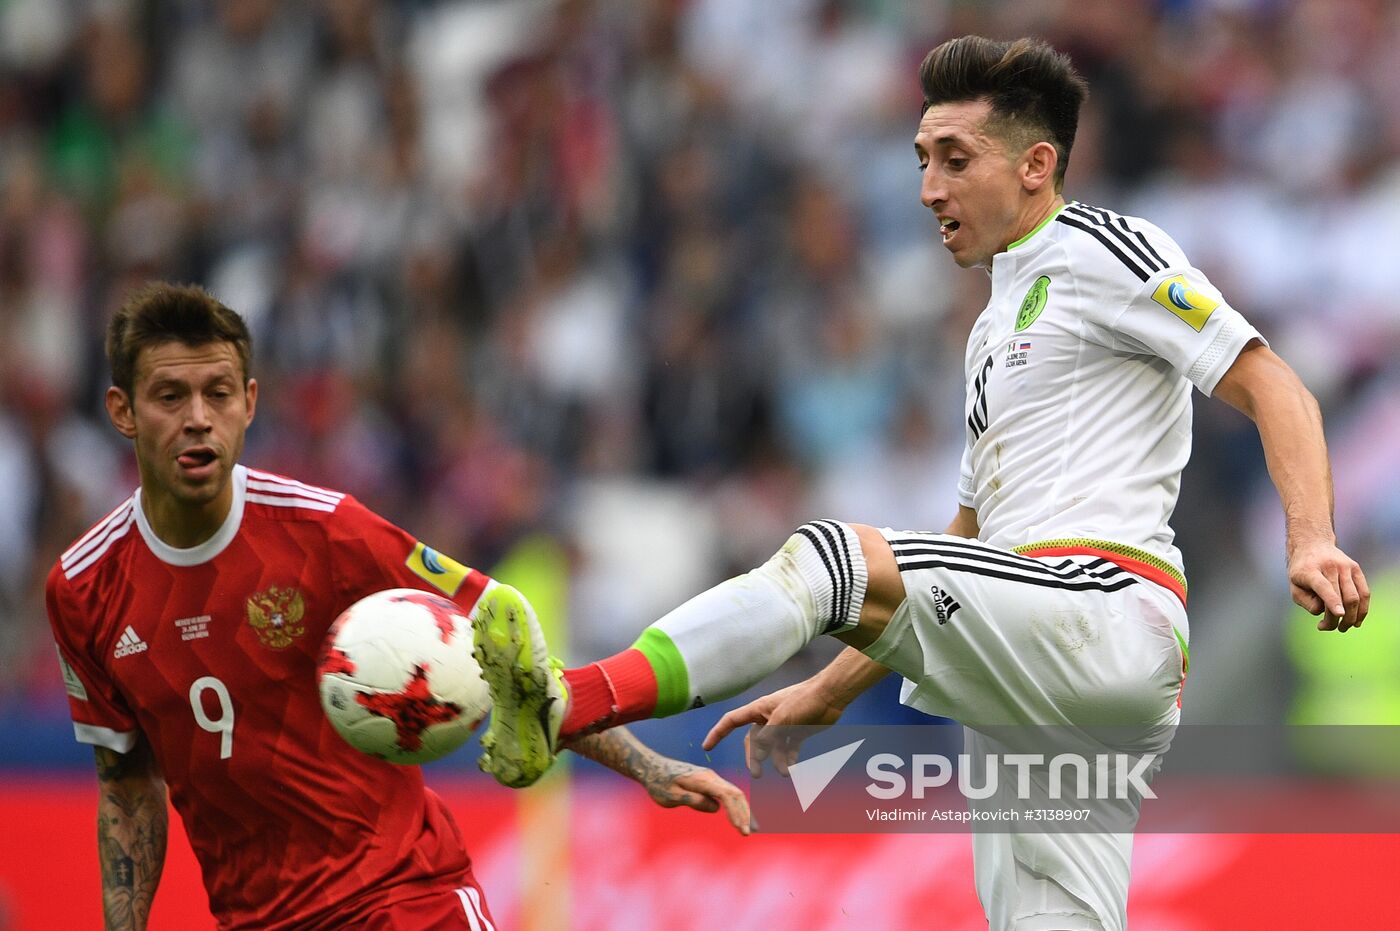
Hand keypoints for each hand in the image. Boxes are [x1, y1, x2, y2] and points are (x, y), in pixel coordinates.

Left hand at [642, 759, 751, 835]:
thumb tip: (715, 808)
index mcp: (702, 779)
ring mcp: (710, 778)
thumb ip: (693, 800)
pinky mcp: (707, 783)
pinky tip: (737, 818)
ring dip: (742, 810)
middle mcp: (710, 776)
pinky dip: (735, 806)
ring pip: (733, 793)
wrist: (651, 767)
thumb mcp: (671, 796)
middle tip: (747, 833)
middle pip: (735, 793)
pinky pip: (726, 794)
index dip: (736, 812)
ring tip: (748, 828)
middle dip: (744, 813)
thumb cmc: (658, 783)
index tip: (740, 830)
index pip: (727, 795)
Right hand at [703, 682, 847, 777]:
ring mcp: (782, 726)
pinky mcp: (796, 732)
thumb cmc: (803, 701)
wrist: (829, 696)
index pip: (731, 721)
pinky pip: (788, 750)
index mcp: (759, 709)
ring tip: (786, 772)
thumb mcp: (783, 719)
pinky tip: (793, 769)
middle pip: (754, 741)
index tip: (706, 746)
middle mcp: (767, 718)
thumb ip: (768, 737)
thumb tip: (757, 754)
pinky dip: (789, 759)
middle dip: (755, 758)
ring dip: (777, 761)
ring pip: (773, 748)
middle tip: (757, 774)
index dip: (717, 733)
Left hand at [1289, 537, 1368, 631]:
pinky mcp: (1356, 568)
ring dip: (1352, 617)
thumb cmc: (1301, 571)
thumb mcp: (1294, 586)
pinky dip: (1363, 609)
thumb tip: (1323, 612)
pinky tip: (1357, 621)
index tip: (1339, 615)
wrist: (1312, 544)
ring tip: (1343, 628)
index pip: (1323, 586)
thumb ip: (1306, 601)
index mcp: (1310, 570)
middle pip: (1341, 596)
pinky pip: (1364, 592)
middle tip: (1330, 628)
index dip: (1332, 601)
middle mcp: (1330, 566)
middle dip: (1338, 618)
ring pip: (1355, 596)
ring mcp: (1345, 566)